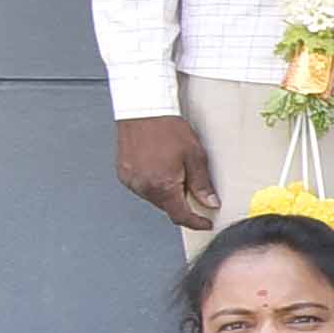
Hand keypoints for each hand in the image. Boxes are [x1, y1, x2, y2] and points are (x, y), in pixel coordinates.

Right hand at [113, 114, 219, 229]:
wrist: (143, 110)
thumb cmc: (167, 128)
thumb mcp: (194, 156)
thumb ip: (201, 184)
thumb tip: (210, 202)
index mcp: (162, 186)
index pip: (180, 215)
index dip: (195, 222)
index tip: (205, 223)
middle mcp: (143, 187)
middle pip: (167, 207)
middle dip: (182, 203)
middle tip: (193, 187)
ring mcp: (130, 181)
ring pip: (154, 198)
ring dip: (167, 193)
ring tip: (175, 170)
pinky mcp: (123, 173)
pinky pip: (142, 187)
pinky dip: (154, 184)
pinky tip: (160, 168)